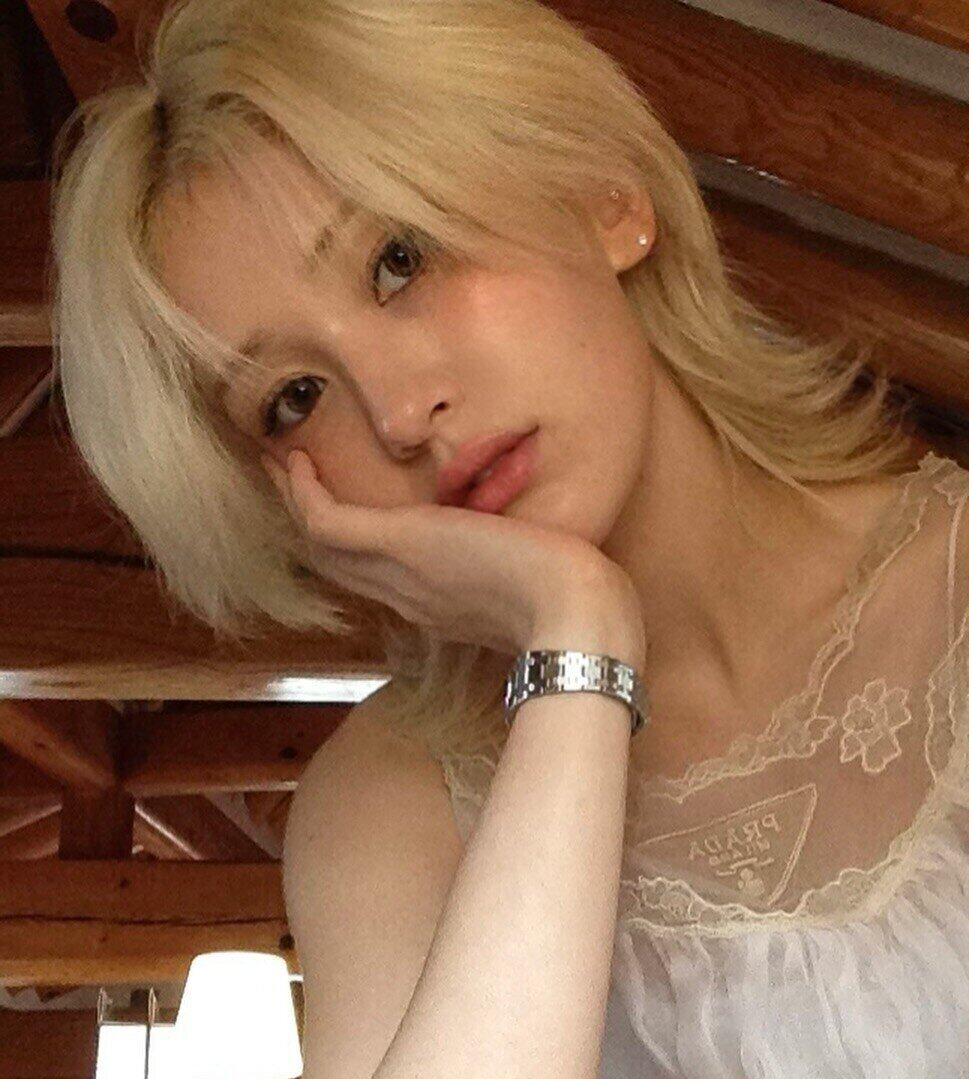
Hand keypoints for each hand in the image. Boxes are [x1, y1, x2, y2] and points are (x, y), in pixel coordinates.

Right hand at [265, 449, 645, 667]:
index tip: (345, 514)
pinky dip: (304, 493)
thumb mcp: (543, 586)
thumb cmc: (578, 603)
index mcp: (442, 608)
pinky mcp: (398, 545)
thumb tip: (540, 558)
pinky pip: (325, 522)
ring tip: (277, 463)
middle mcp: (410, 598)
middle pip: (340, 566)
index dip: (355, 550)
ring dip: (295, 502)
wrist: (577, 616)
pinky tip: (296, 459)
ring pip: (323, 546)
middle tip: (286, 480)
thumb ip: (526, 576)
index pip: (384, 581)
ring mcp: (399, 575)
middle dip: (309, 523)